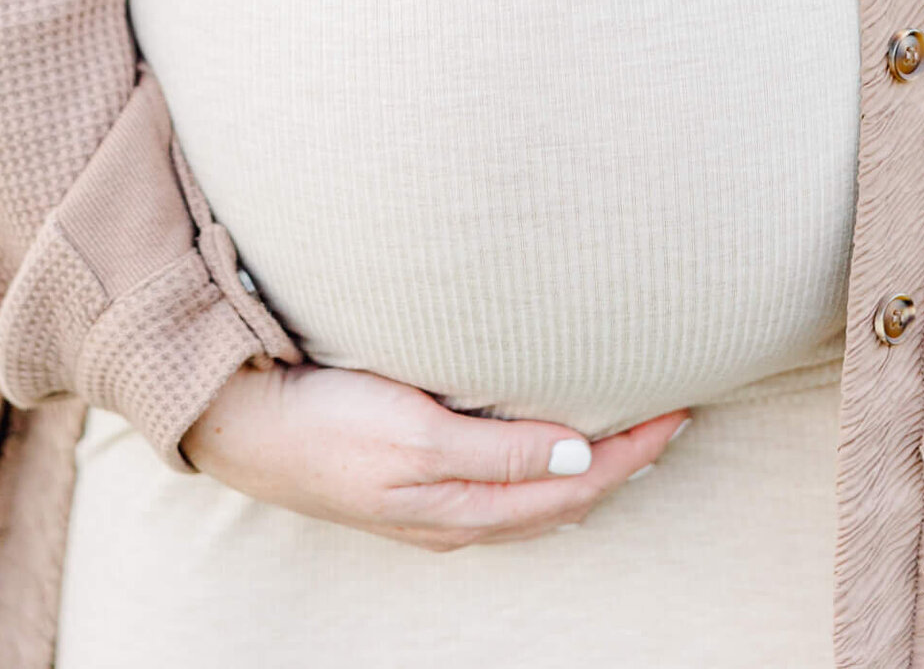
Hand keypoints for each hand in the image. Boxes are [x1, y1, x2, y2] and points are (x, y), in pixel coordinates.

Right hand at [180, 363, 689, 548]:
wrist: (242, 422)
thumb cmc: (327, 420)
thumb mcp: (417, 435)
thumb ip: (499, 449)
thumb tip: (581, 454)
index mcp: (464, 507)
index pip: (575, 484)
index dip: (632, 452)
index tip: (681, 409)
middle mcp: (457, 515)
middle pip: (564, 499)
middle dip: (623, 464)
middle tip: (674, 418)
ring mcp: (434, 505)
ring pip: (536, 499)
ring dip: (588, 470)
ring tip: (631, 434)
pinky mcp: (413, 482)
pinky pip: (504, 487)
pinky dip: (545, 467)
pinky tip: (550, 445)